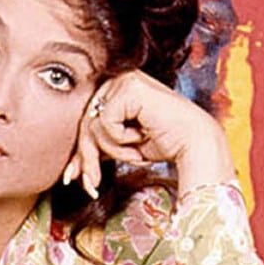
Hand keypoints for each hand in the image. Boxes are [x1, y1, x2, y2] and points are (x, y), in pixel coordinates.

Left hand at [62, 70, 233, 198]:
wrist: (193, 142)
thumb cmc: (164, 142)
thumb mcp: (121, 147)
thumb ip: (97, 150)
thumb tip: (70, 173)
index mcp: (114, 90)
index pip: (85, 121)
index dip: (79, 152)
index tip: (72, 179)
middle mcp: (116, 80)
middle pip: (84, 124)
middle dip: (88, 158)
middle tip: (92, 184)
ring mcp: (122, 80)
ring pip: (92, 126)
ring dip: (114, 149)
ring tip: (136, 149)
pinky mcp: (128, 87)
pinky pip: (105, 123)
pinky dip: (121, 138)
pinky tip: (142, 134)